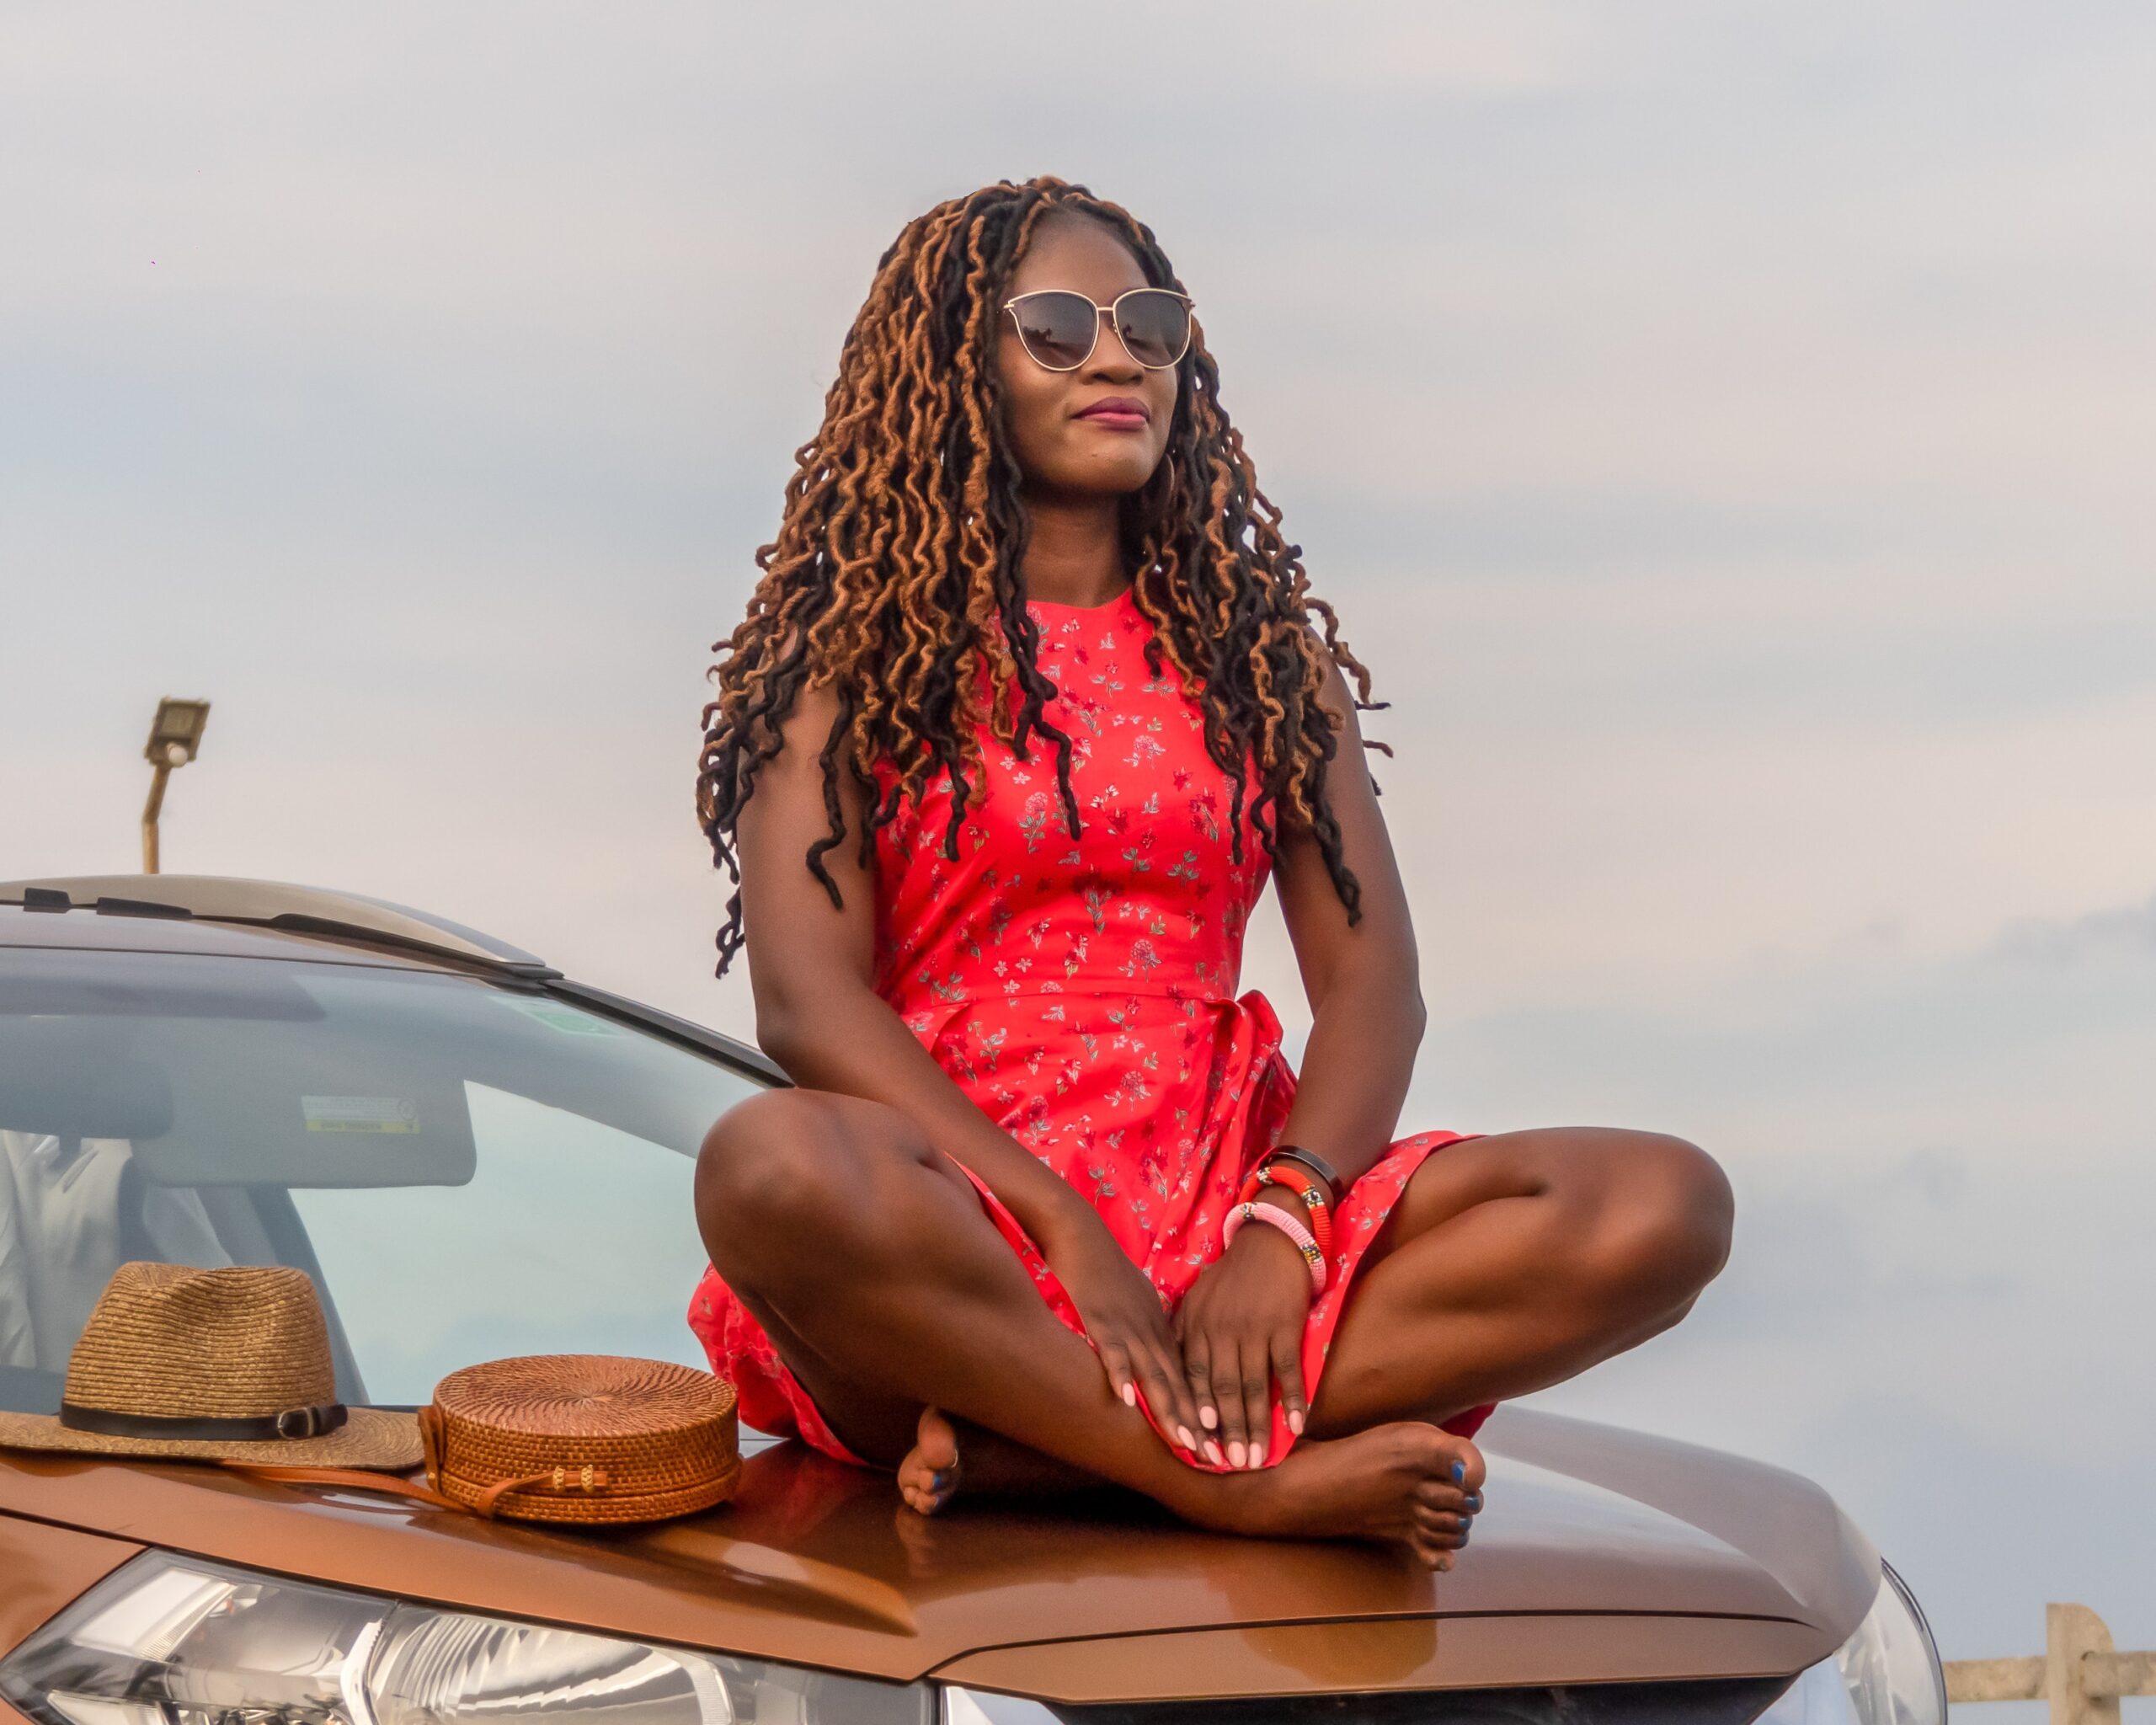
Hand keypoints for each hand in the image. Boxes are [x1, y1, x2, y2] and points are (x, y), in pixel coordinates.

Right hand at [1042, 1219, 1212, 1460]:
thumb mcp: (1137, 1304)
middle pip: (1178, 1384)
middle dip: (1195, 1423)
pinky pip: (1111, 1350)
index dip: (1201, 1414)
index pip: (1187, 1380)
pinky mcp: (1100, 1318)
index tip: (1218, 1445)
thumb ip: (1150, 1331)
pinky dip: (1119, 1374)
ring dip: (1169, 1408)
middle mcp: (1150, 1333)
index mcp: (1159, 1332)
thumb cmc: (1107, 1270)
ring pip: (1153, 1373)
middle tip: (1215, 1458)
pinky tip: (1124, 1400)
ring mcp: (1127, 1327)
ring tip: (1185, 1442)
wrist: (1083, 1235)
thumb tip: (1159, 1356)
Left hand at [1173, 1195, 1313, 1467]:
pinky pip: (1289, 1368)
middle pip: (1222, 1390)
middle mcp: (1222, 1331)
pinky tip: (1298, 1425)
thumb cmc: (1230, 1275)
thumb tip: (1169, 1373)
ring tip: (1258, 1459)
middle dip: (1227, 1431)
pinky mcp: (1285, 1324)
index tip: (1196, 1449)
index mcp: (1197, 1327)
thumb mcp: (1196, 1300)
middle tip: (1230, 1467)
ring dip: (1257, 1425)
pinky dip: (1294, 1398)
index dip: (1194, 1415)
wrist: (1269, 1237)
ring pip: (1253, 1386)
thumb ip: (1183, 1335)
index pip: (1191, 1379)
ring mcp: (1254, 1329)